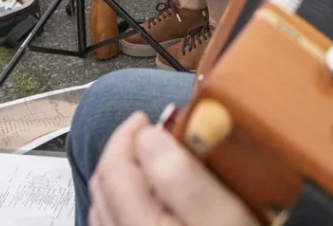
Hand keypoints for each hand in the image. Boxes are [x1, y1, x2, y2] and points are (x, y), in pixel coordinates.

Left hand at [88, 111, 258, 225]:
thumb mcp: (227, 219)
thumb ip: (184, 177)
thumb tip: (150, 136)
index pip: (115, 169)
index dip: (129, 134)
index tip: (150, 117)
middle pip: (105, 189)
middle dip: (125, 152)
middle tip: (152, 132)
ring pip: (106, 214)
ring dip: (122, 180)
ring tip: (151, 162)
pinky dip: (124, 208)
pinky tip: (149, 205)